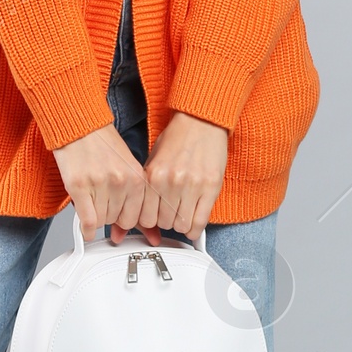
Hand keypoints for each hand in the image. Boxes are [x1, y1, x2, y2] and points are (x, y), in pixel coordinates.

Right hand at [52, 124, 149, 243]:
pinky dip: (86, 229)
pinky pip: (87, 220)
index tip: (119, 212)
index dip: (126, 217)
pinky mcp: (79, 186)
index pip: (138, 217)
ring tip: (92, 198)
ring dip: (96, 216)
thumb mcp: (128, 170)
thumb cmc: (103, 146)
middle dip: (110, 216)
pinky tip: (85, 227)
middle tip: (103, 201)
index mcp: (138, 177)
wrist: (80, 126)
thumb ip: (137, 203)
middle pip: (119, 221)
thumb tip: (152, 235)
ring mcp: (100, 184)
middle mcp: (121, 182)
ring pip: (102, 221)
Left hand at [137, 111, 229, 242]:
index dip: (149, 221)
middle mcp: (171, 182)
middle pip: (163, 223)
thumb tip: (141, 215)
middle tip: (170, 214)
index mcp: (153, 175)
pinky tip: (194, 226)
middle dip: (166, 222)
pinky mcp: (211, 187)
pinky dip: (196, 229)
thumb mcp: (153, 161)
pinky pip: (201, 221)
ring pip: (182, 225)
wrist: (201, 122)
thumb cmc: (177, 139)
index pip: (145, 217)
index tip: (153, 220)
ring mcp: (192, 186)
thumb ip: (148, 188)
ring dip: (181, 224)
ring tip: (182, 215)